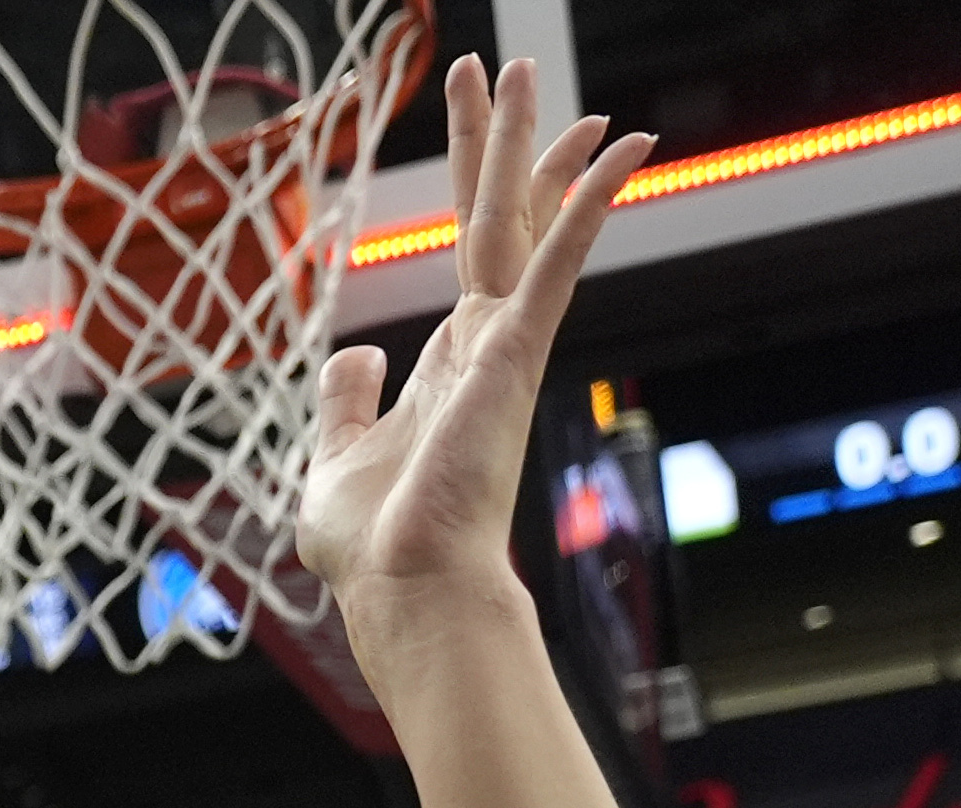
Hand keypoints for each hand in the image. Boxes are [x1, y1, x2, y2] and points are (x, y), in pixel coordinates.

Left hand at [298, 62, 647, 624]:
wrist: (404, 588)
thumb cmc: (376, 545)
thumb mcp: (336, 456)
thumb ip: (347, 402)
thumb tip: (353, 354)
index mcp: (450, 360)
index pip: (474, 249)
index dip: (478, 182)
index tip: (481, 120)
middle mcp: (486, 342)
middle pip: (496, 216)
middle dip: (501, 139)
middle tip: (506, 66)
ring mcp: (504, 346)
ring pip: (519, 221)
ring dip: (529, 145)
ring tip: (528, 73)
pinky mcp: (514, 358)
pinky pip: (556, 265)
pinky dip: (588, 206)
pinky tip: (623, 151)